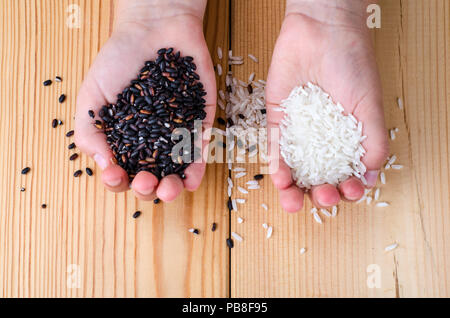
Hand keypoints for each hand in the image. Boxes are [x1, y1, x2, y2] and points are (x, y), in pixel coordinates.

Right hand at [75, 0, 215, 201]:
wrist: (153, 29)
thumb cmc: (118, 60)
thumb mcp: (92, 96)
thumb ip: (90, 131)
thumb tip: (104, 166)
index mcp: (123, 141)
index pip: (120, 174)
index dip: (116, 182)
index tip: (116, 174)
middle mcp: (150, 144)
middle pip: (149, 180)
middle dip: (146, 188)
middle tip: (144, 180)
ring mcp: (176, 135)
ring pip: (176, 173)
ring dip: (173, 188)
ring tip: (168, 187)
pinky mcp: (199, 123)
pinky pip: (200, 151)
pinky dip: (197, 168)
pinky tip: (190, 179)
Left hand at [266, 0, 388, 211]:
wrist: (322, 30)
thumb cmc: (352, 63)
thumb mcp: (369, 106)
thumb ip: (374, 142)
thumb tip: (370, 177)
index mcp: (347, 139)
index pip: (346, 174)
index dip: (348, 189)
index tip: (350, 191)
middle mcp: (321, 140)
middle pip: (319, 177)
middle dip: (322, 194)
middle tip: (325, 196)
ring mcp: (298, 131)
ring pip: (294, 169)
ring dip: (294, 190)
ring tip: (294, 201)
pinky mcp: (276, 119)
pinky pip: (274, 147)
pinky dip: (277, 166)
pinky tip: (281, 180)